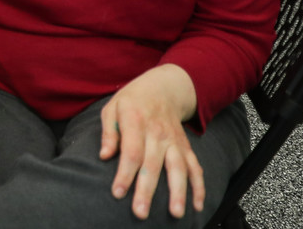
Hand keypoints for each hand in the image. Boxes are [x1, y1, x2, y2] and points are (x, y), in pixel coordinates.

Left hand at [99, 64, 202, 220]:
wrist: (162, 88)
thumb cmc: (131, 101)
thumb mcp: (112, 108)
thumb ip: (108, 132)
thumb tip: (104, 155)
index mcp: (136, 121)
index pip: (131, 151)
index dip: (125, 173)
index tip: (118, 193)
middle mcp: (157, 132)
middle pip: (153, 164)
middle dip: (147, 190)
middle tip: (140, 212)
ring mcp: (174, 140)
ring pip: (178, 168)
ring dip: (178, 192)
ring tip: (176, 213)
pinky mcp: (185, 146)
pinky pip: (194, 167)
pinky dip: (199, 186)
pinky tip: (198, 205)